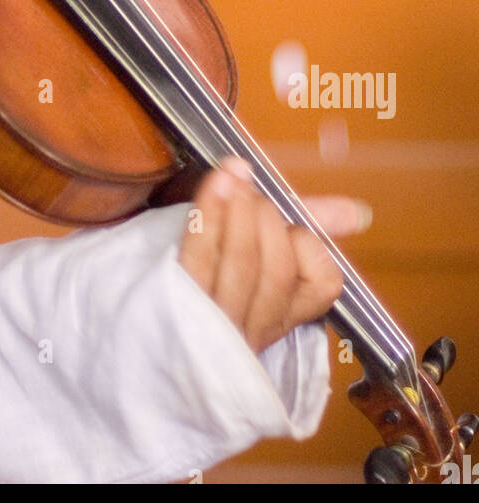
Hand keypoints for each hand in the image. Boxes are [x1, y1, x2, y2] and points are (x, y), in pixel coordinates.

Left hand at [178, 156, 371, 353]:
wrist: (144, 315)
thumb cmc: (213, 270)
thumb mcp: (264, 246)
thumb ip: (311, 224)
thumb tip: (358, 212)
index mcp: (283, 314)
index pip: (324, 284)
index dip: (310, 245)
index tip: (288, 220)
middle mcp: (254, 326)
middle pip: (278, 271)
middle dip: (267, 218)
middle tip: (249, 188)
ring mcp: (217, 323)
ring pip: (243, 266)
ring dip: (240, 210)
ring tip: (233, 177)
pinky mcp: (179, 309)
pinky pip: (200, 260)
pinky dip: (210, 215)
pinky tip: (215, 185)